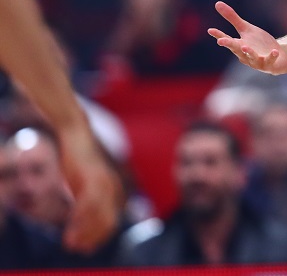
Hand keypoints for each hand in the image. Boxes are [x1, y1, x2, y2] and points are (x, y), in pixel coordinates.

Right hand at [59, 130, 123, 253]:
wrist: (78, 138)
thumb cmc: (82, 161)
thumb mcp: (90, 183)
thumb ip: (92, 199)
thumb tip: (87, 217)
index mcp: (117, 190)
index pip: (114, 221)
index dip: (101, 237)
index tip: (87, 248)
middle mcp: (114, 189)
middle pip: (109, 222)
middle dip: (94, 239)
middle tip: (79, 249)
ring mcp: (103, 185)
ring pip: (97, 217)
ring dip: (84, 233)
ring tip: (71, 245)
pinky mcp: (89, 180)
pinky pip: (85, 207)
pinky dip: (78, 222)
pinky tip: (68, 231)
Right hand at [208, 1, 286, 73]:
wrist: (277, 56)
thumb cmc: (258, 43)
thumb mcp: (246, 29)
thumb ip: (233, 18)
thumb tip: (217, 3)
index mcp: (239, 45)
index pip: (227, 40)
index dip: (219, 35)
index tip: (210, 30)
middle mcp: (245, 55)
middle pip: (236, 49)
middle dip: (229, 45)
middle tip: (221, 41)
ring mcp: (257, 62)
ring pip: (252, 58)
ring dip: (249, 53)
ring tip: (245, 47)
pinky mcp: (269, 65)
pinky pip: (270, 60)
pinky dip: (272, 56)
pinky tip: (274, 51)